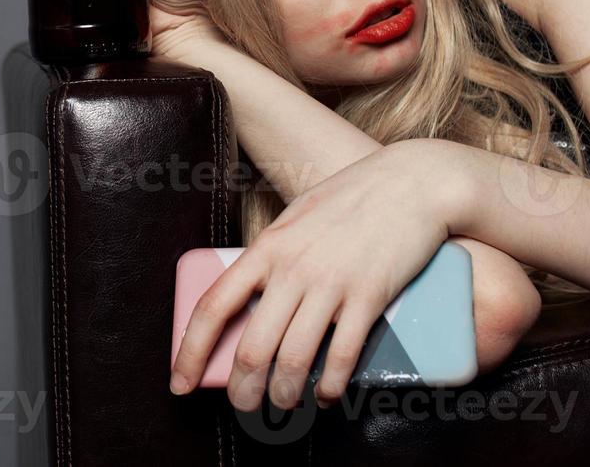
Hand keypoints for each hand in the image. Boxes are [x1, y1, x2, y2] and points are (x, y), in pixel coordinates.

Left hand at [169, 139, 460, 411]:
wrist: (410, 183)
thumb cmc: (350, 201)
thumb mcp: (296, 221)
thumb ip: (273, 257)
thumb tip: (253, 302)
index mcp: (266, 248)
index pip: (213, 307)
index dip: (189, 351)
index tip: (179, 382)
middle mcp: (292, 269)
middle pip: (252, 347)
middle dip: (242, 389)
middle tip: (244, 406)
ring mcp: (331, 284)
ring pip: (293, 359)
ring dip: (284, 395)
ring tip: (282, 406)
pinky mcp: (369, 298)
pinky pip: (340, 356)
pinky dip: (328, 386)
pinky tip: (324, 396)